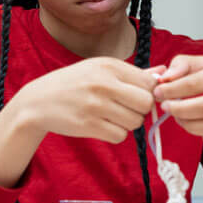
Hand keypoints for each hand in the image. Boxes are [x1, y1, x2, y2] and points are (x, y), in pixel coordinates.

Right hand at [11, 57, 157, 144]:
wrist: (38, 102)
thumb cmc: (74, 83)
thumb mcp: (100, 69)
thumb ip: (133, 73)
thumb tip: (164, 72)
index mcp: (109, 66)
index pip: (150, 83)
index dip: (149, 93)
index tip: (138, 96)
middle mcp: (103, 83)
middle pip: (146, 103)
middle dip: (141, 110)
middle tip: (127, 109)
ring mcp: (95, 105)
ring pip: (135, 122)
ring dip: (129, 123)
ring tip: (112, 116)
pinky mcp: (88, 126)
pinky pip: (120, 136)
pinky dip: (116, 134)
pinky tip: (103, 125)